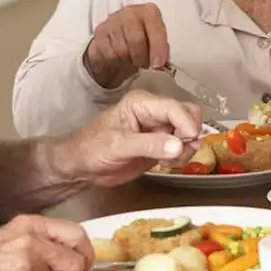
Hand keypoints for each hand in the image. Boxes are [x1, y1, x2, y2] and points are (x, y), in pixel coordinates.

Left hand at [51, 90, 201, 186]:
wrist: (81, 167)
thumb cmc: (92, 149)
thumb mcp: (118, 146)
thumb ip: (149, 145)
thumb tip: (178, 145)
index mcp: (143, 103)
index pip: (176, 108)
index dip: (187, 124)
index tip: (188, 142)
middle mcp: (155, 112)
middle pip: (189, 116)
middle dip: (189, 135)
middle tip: (177, 153)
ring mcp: (159, 129)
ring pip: (189, 133)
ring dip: (185, 149)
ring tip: (166, 161)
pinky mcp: (161, 144)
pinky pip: (183, 147)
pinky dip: (180, 157)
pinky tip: (163, 164)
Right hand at [83, 3, 168, 87]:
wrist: (117, 42)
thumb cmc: (141, 41)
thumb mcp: (155, 42)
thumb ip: (162, 50)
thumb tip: (163, 64)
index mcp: (149, 12)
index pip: (155, 29)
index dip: (158, 48)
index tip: (158, 65)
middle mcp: (131, 12)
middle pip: (136, 39)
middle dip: (142, 57)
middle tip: (144, 64)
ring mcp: (113, 20)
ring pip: (122, 48)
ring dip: (129, 59)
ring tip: (132, 59)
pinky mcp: (100, 31)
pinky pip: (109, 53)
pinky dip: (116, 60)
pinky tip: (120, 57)